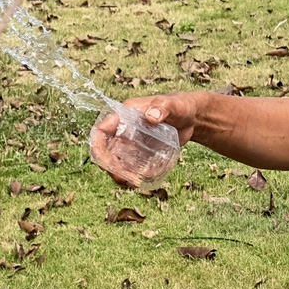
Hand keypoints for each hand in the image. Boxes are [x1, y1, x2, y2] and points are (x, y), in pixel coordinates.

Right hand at [89, 93, 204, 186]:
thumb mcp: (172, 105)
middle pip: (106, 150)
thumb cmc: (180, 106)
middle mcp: (124, 129)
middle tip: (123, 179)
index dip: (98, 145)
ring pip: (116, 161)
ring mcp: (131, 142)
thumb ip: (163, 107)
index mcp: (125, 114)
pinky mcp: (140, 152)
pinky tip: (141, 182)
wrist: (190, 118)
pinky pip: (130, 166)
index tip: (103, 161)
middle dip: (109, 166)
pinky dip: (132, 175)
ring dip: (119, 174)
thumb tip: (152, 116)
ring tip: (132, 183)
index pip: (102, 130)